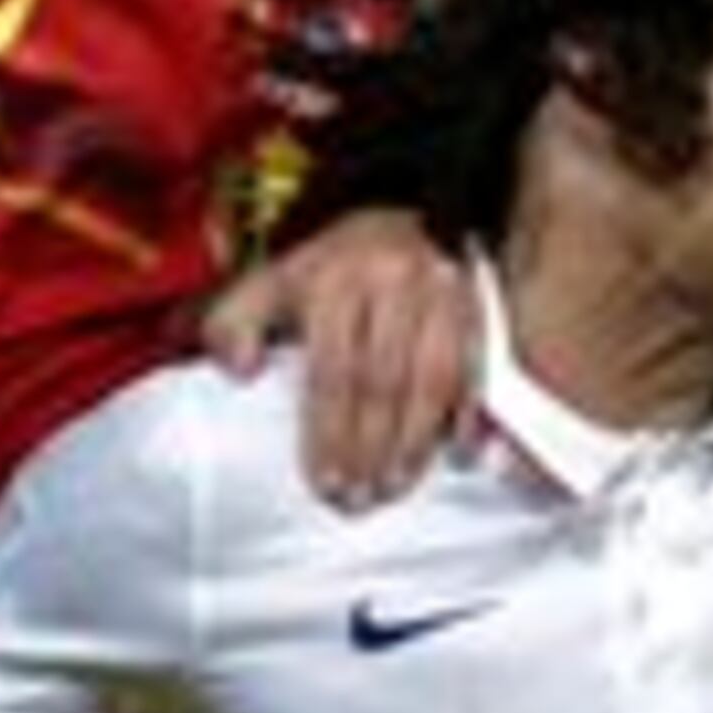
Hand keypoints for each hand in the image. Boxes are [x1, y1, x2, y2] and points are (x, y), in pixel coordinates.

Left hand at [207, 210, 478, 512]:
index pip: (333, 370)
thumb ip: (235, 322)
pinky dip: (466, 415)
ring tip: (393, 485)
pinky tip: (455, 453)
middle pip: (382, 382)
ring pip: (431, 381)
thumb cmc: (334, 268)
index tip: (325, 481)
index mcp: (336, 280)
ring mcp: (440, 296)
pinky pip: (477, 370)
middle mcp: (392, 283)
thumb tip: (238, 369)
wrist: (405, 215)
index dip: (328, 432)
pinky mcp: (477, 309)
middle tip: (359, 498)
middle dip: (369, 449)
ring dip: (414, 443)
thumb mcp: (273, 281)